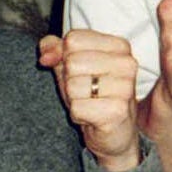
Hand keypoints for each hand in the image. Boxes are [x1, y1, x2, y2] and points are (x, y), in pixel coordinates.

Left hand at [40, 30, 140, 170]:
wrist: (114, 132)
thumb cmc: (93, 95)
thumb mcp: (70, 66)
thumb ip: (54, 49)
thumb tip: (45, 56)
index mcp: (118, 45)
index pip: (73, 39)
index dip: (66, 57)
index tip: (81, 72)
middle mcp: (127, 63)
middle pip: (72, 62)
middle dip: (70, 81)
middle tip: (87, 92)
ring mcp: (125, 87)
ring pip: (73, 85)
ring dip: (74, 99)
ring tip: (90, 103)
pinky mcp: (118, 111)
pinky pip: (77, 107)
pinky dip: (78, 115)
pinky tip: (92, 117)